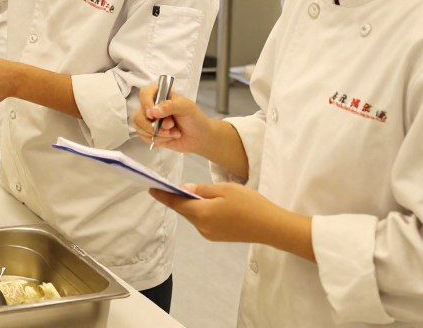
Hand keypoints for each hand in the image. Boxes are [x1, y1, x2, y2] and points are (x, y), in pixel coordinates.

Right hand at [132, 87, 215, 154]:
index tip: (153, 114)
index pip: (144, 94)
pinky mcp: (149, 133)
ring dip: (159, 133)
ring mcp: (149, 121)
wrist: (200, 137)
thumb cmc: (194, 118)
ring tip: (174, 132)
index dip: (146, 103)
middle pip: (139, 114)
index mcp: (160, 95)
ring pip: (141, 127)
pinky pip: (145, 137)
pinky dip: (159, 140)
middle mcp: (151, 107)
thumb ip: (170, 106)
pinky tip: (170, 137)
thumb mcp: (186, 107)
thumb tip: (153, 111)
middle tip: (171, 125)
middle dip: (155, 125)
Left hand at [148, 183, 313, 259]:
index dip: (163, 195)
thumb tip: (187, 189)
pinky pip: (202, 221)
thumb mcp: (225, 189)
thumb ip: (202, 189)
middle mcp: (202, 227)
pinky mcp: (218, 236)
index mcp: (202, 214)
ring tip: (187, 192)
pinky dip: (199, 212)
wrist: (271, 226)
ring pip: (193, 216)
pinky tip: (204, 204)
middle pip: (184, 210)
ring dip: (189, 205)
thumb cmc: (250, 205)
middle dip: (176, 199)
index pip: (176, 203)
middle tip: (165, 187)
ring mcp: (210, 234)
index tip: (150, 189)